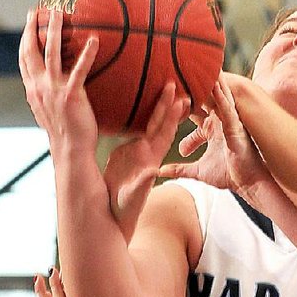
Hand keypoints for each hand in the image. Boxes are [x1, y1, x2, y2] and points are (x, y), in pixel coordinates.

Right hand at [18, 6, 99, 155]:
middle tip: (37, 9)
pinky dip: (86, 54)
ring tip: (61, 12)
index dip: (25, 39)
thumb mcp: (50, 113)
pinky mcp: (71, 95)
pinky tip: (94, 40)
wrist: (70, 151)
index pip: (24, 60)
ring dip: (54, 30)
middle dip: (32, 28)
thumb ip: (49, 97)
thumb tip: (55, 89)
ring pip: (51, 52)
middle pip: (31, 50)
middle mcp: (40, 87)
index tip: (29, 22)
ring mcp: (54, 90)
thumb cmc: (65, 134)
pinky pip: (80, 70)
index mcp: (33, 91)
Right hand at [103, 83, 189, 239]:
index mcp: (151, 159)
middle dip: (170, 104)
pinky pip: (138, 130)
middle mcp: (148, 153)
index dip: (173, 115)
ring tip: (168, 86)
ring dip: (160, 107)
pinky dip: (143, 116)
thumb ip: (142, 184)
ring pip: (152, 125)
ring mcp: (139, 152)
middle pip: (161, 124)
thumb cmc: (124, 208)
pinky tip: (144, 102)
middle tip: (177, 82)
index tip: (181, 97)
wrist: (115, 214)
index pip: (165, 132)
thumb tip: (153, 172)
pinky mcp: (128, 152)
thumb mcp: (133, 196)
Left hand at [159, 72, 270, 203]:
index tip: (169, 86)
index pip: (194, 109)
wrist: (248, 183)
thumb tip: (159, 171)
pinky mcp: (236, 128)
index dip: (182, 98)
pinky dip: (222, 97)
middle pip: (206, 98)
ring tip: (203, 64)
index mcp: (212, 129)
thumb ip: (180, 169)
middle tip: (182, 65)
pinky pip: (229, 109)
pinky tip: (216, 84)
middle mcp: (221, 122)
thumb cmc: (229, 175)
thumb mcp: (198, 171)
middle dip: (195, 84)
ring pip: (219, 98)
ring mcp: (230, 123)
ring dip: (211, 82)